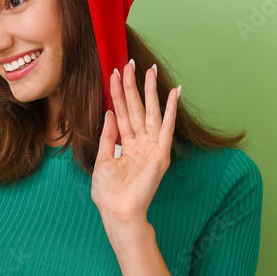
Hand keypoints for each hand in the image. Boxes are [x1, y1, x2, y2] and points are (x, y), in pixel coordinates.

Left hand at [91, 60, 179, 225]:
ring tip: (150, 69)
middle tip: (130, 63)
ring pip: (150, 112)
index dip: (117, 93)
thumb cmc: (109, 193)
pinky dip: (171, 110)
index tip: (113, 73)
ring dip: (151, 90)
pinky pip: (167, 127)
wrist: (118, 212)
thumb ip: (108, 136)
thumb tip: (109, 113)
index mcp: (126, 144)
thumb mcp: (102, 159)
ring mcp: (152, 146)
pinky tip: (173, 92)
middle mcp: (140, 142)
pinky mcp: (161, 153)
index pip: (121, 112)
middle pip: (135, 107)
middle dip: (132, 85)